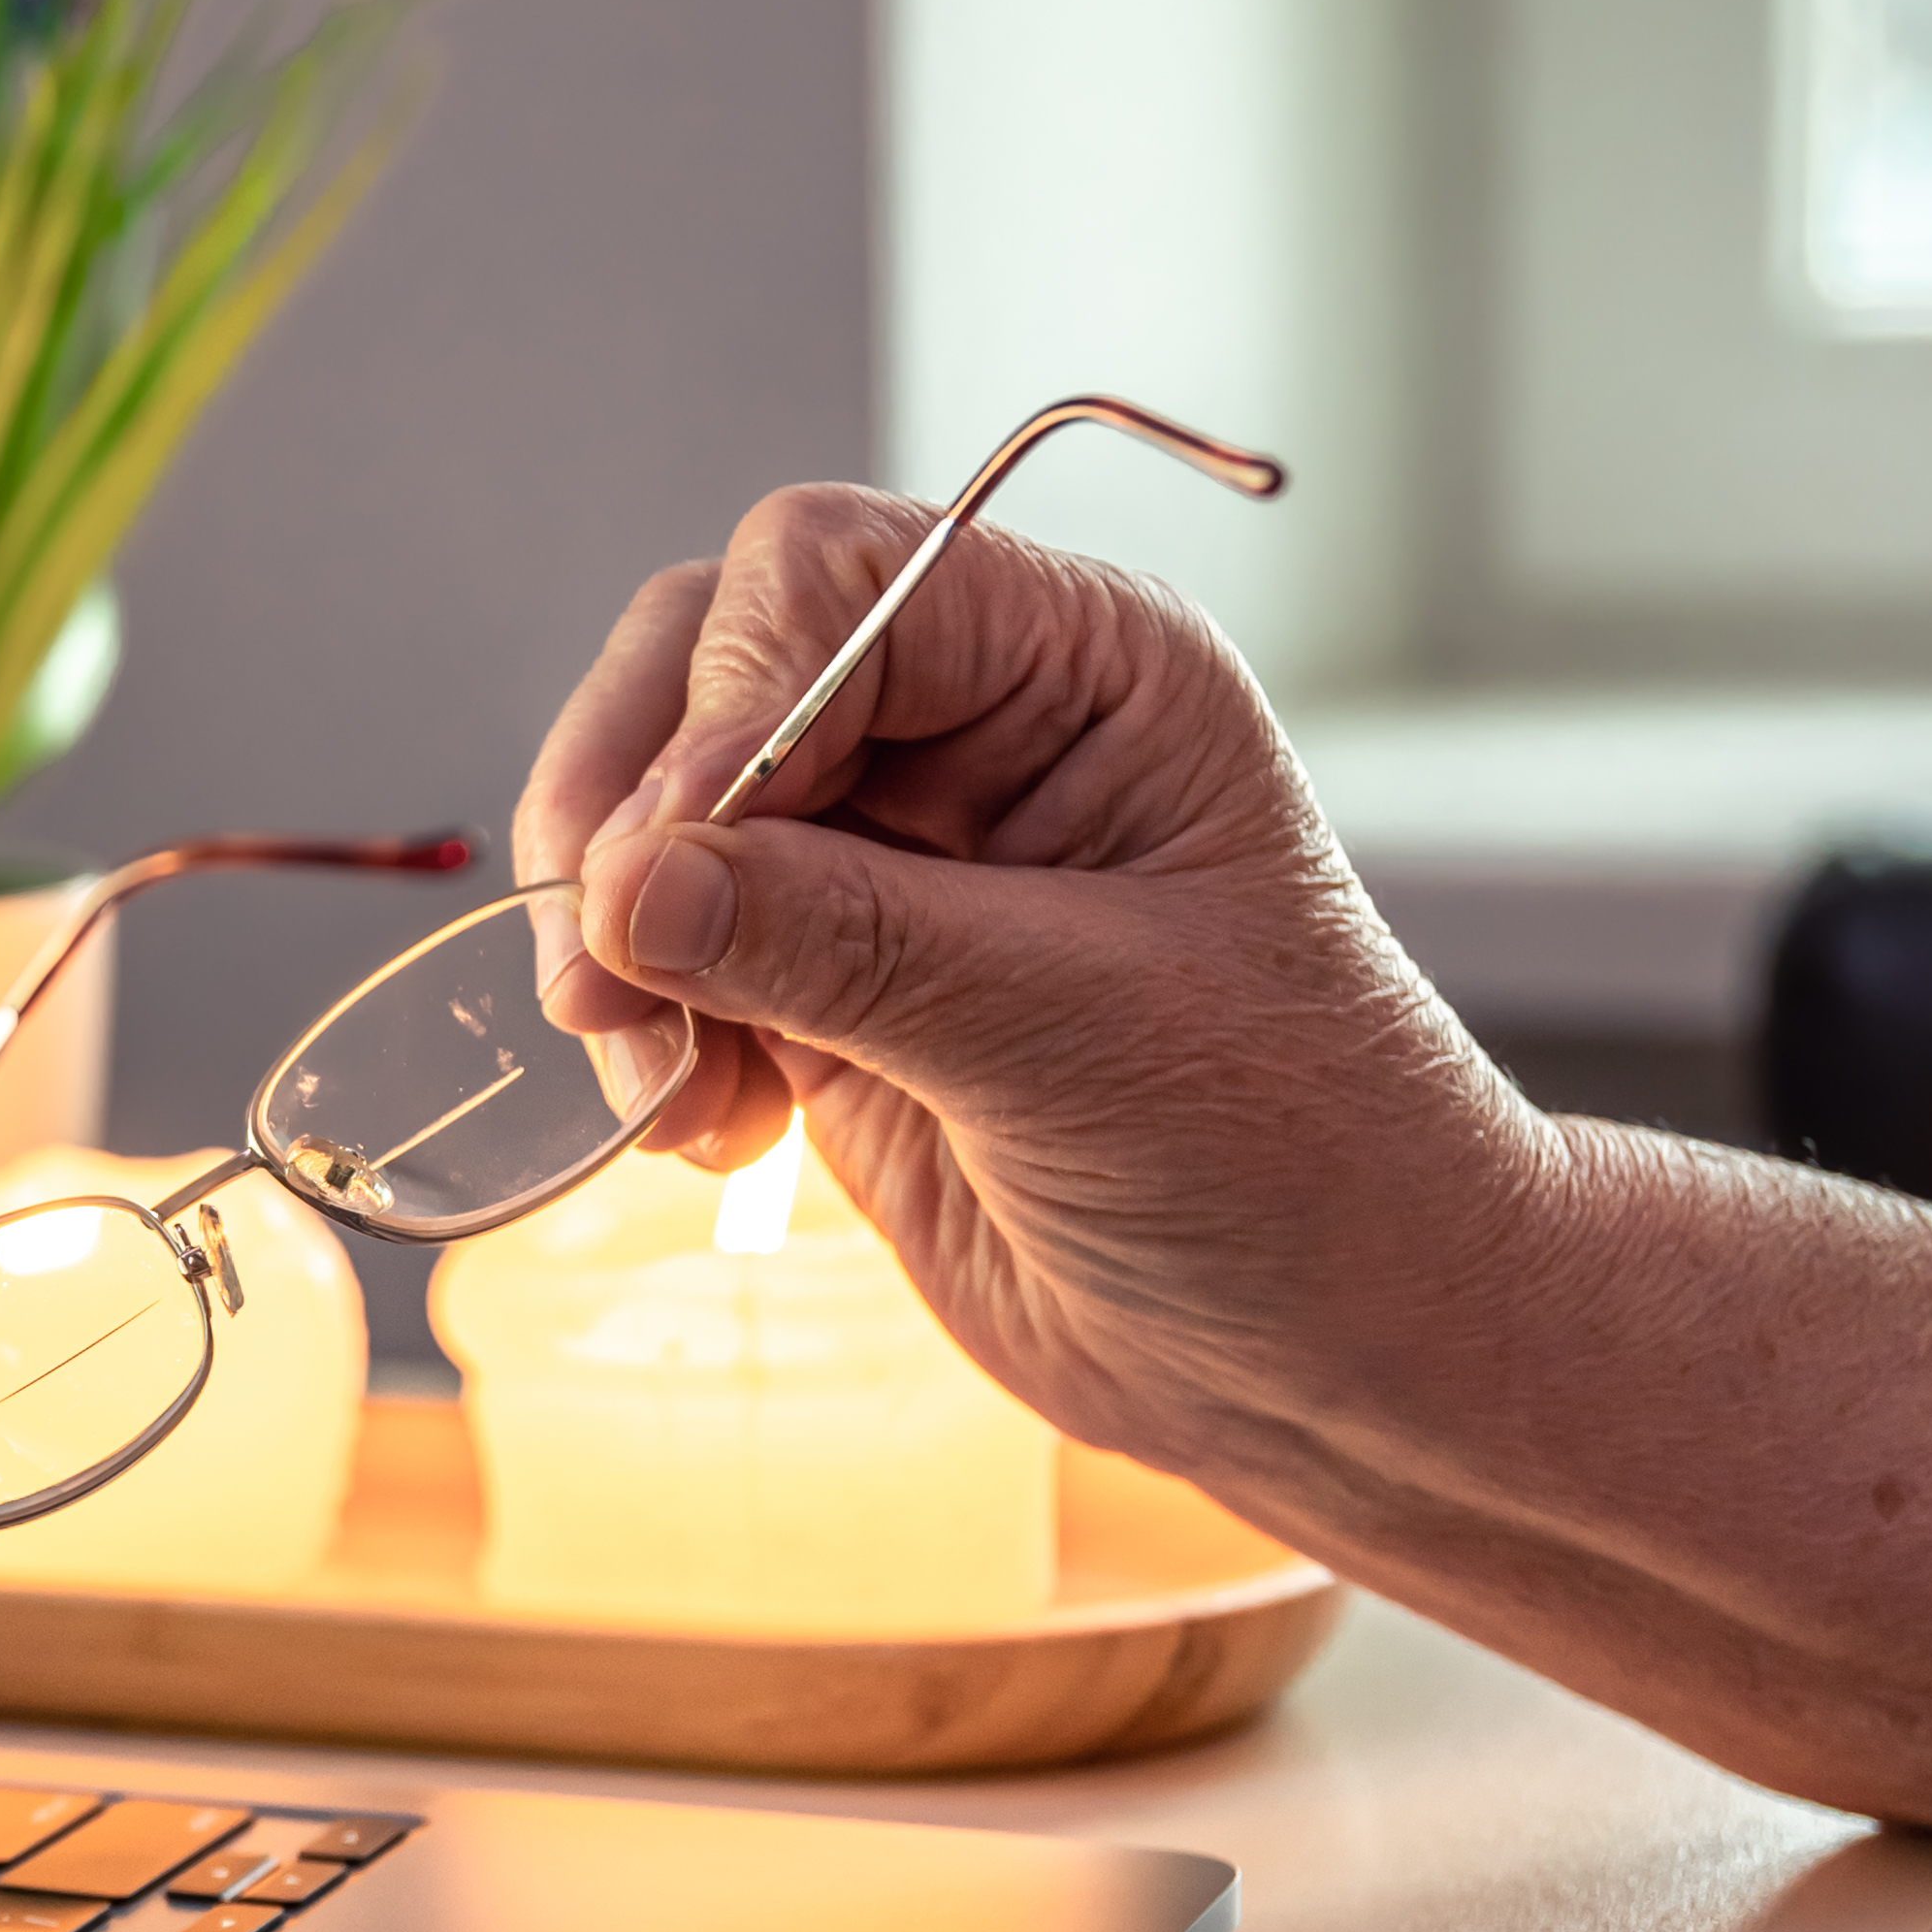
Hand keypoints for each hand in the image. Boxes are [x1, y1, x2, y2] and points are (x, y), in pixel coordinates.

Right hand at [509, 493, 1551, 1485]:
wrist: (1333, 1353)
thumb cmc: (1301, 1163)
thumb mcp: (1077, 1036)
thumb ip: (842, 945)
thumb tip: (626, 888)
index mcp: (1082, 672)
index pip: (830, 578)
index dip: (719, 699)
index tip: (656, 861)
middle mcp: (971, 736)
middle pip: (699, 667)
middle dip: (622, 813)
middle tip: (599, 972)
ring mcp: (883, 865)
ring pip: (651, 817)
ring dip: (615, 943)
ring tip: (665, 1085)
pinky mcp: (819, 990)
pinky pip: (660, 957)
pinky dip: (642, 1035)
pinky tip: (709, 1132)